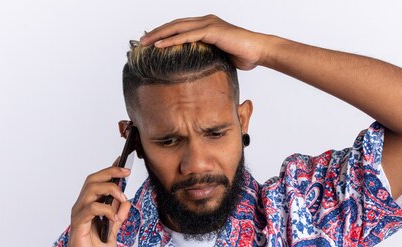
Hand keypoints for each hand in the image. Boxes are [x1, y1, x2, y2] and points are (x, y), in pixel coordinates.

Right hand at [62, 163, 131, 246]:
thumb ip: (118, 217)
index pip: (98, 182)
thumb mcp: (113, 232)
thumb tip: (126, 202)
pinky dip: (106, 209)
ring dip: (110, 189)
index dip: (109, 170)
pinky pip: (91, 209)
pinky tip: (114, 218)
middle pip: (92, 180)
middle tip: (126, 173)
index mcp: (90, 206)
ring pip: (90, 189)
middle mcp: (82, 207)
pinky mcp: (78, 225)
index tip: (122, 162)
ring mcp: (79, 215)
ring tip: (123, 198)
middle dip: (110, 172)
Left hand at [139, 14, 271, 70]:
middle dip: (157, 32)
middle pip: (175, 25)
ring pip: (177, 28)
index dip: (165, 34)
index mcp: (206, 26)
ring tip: (145, 43)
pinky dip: (172, 40)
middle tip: (141, 42)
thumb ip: (207, 57)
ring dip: (159, 35)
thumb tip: (198, 70)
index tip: (151, 42)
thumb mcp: (220, 57)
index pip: (180, 27)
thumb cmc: (243, 56)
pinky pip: (187, 35)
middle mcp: (205, 21)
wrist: (259, 51)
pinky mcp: (211, 30)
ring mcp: (208, 24)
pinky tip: (160, 45)